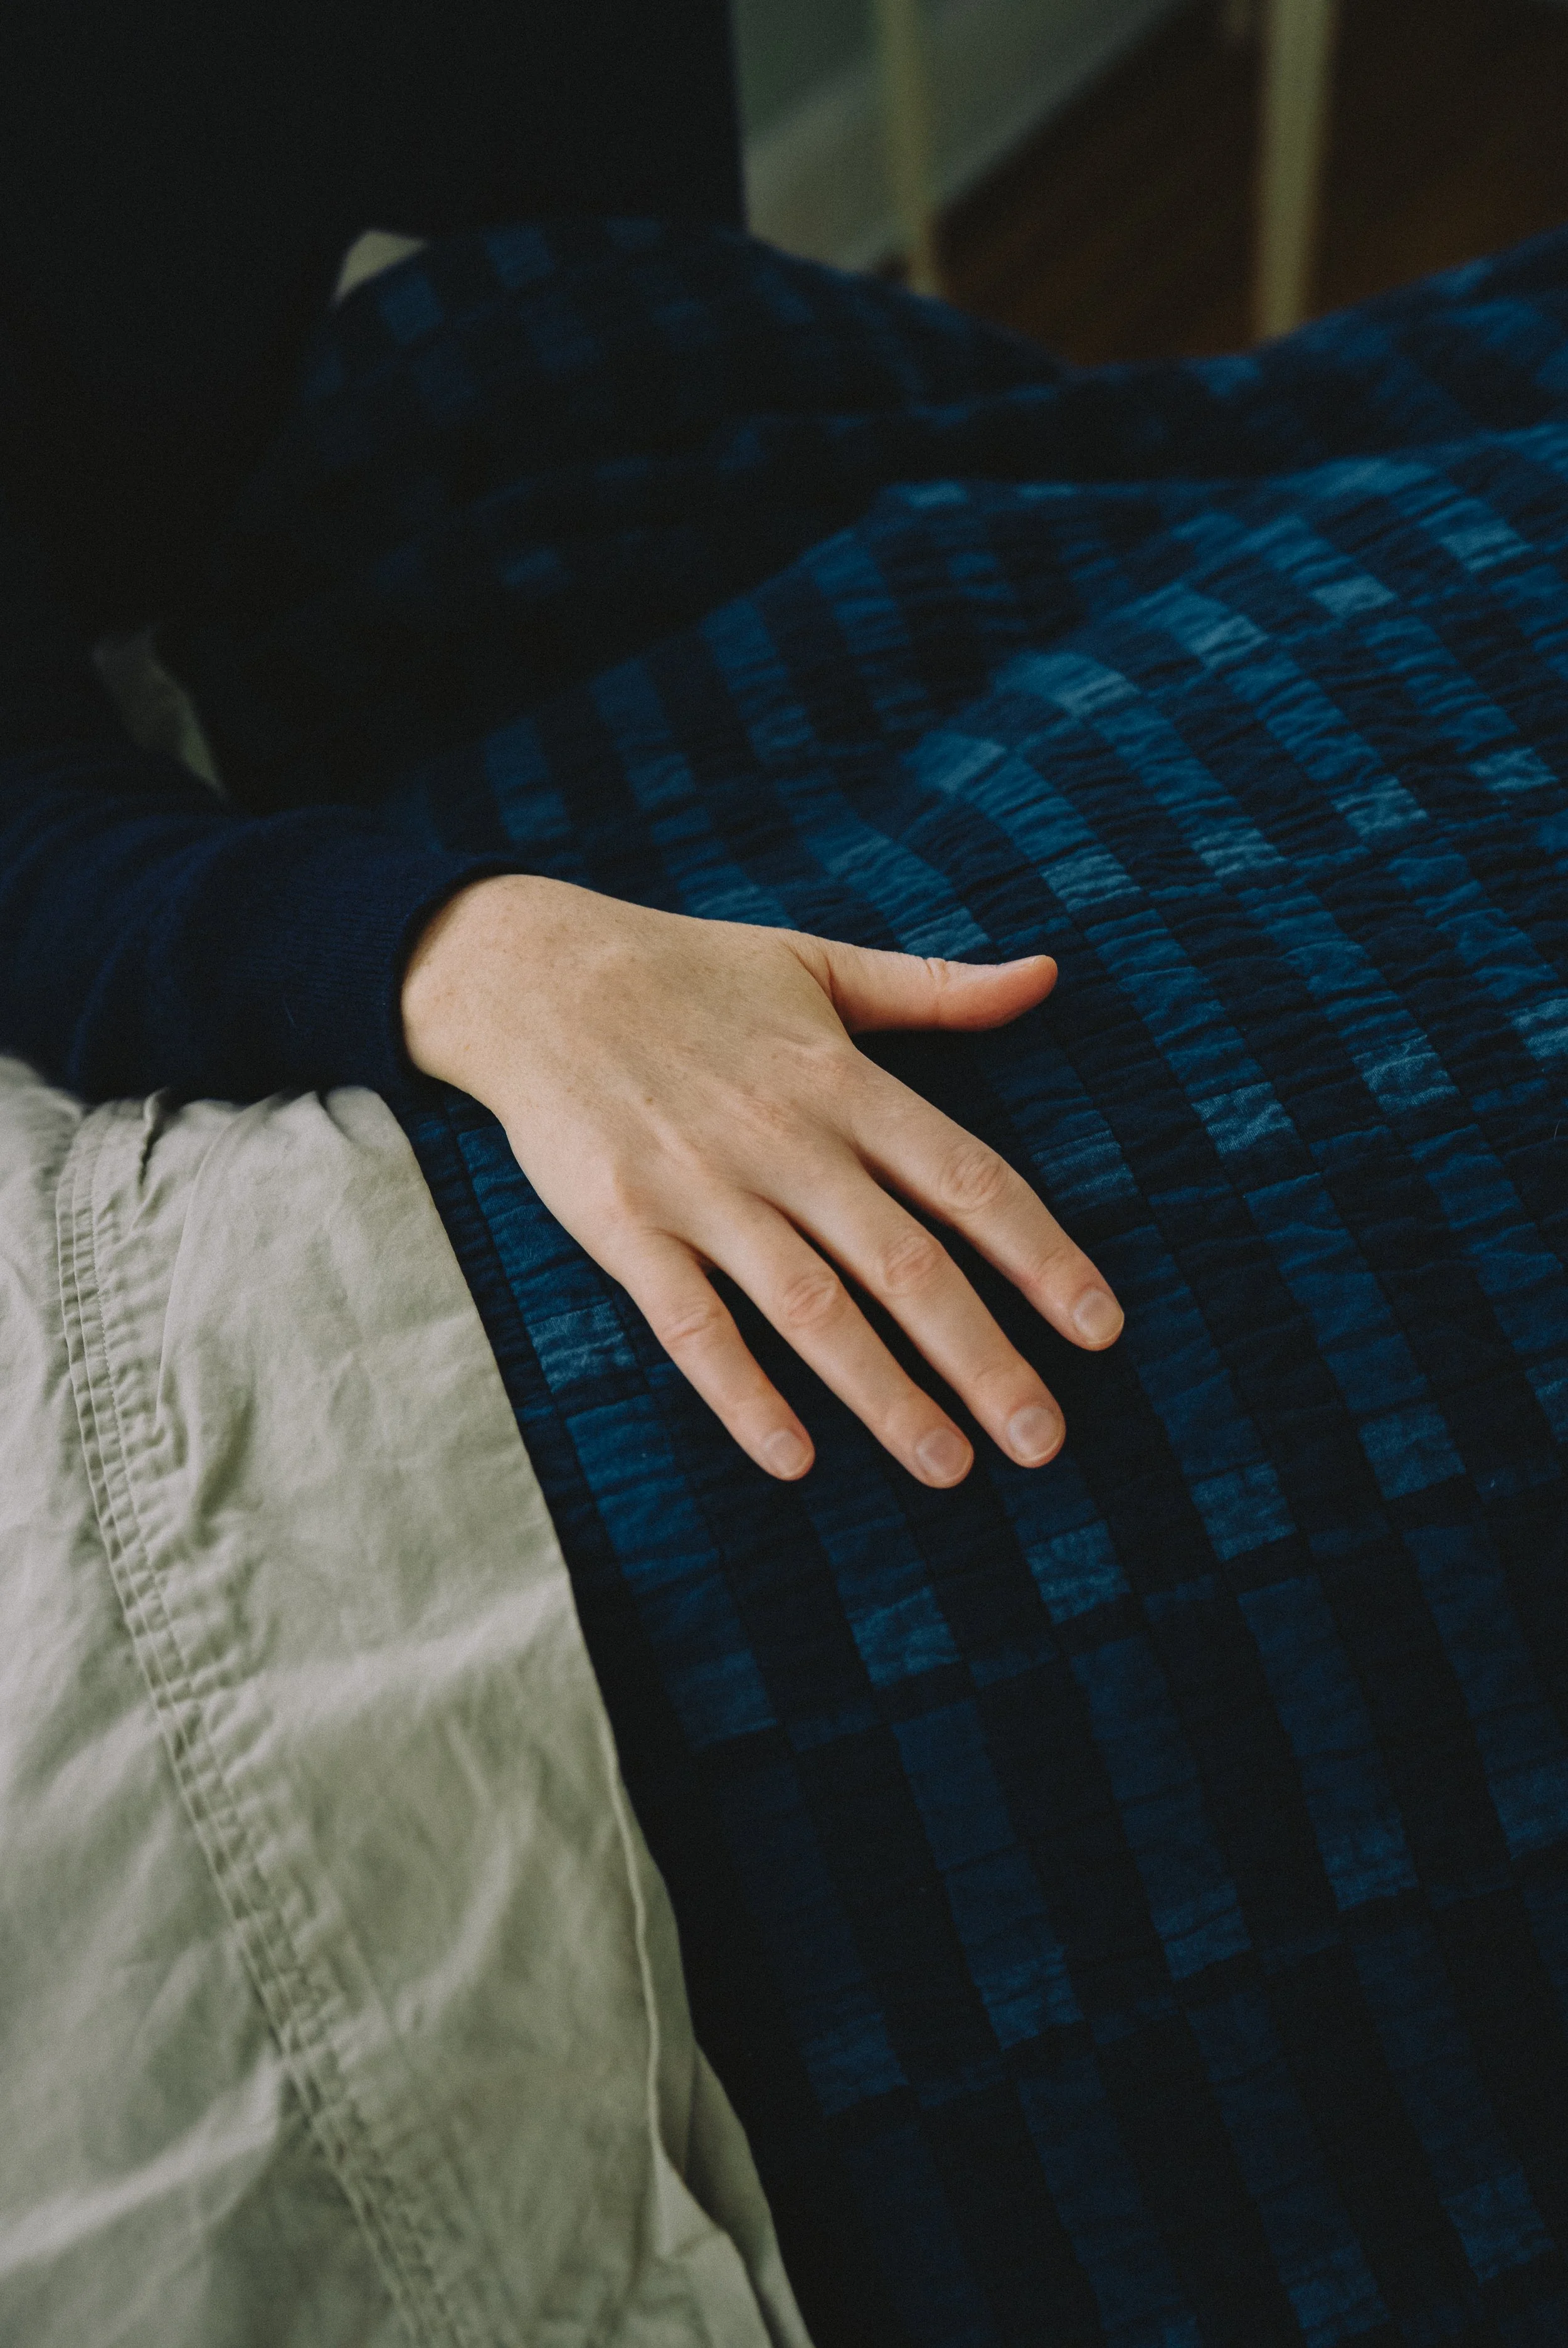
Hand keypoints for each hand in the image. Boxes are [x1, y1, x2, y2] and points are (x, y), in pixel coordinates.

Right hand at [402, 874, 1122, 1486]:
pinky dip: (742, 1392)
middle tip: (1044, 1439)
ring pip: (809, 1306)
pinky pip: (691, 1324)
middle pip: (904, 1261)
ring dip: (882, 1393)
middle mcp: (783, 1139)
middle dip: (982, 1356)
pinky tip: (794, 1459)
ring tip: (949, 1468)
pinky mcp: (624, 1225)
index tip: (1101, 1327)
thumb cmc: (688, 972)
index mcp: (842, 1079)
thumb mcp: (818, 961)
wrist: (529, 971)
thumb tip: (1050, 975)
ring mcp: (701, 1187)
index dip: (1041, 1255)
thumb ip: (937, 989)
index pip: (966, 1179)